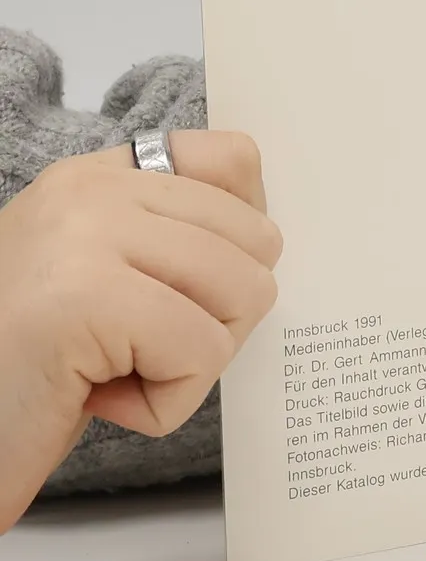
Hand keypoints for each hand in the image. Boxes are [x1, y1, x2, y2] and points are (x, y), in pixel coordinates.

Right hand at [0, 132, 280, 531]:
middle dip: (217, 317)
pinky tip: (99, 400)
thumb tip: (264, 240)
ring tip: (111, 373)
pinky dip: (167, 400)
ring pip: (241, 294)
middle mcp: (89, 191)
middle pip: (255, 239)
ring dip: (191, 362)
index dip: (238, 237)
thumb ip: (166, 239)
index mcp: (94, 177)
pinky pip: (202, 351)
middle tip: (136, 350)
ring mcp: (85, 237)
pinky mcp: (85, 299)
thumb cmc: (28, 375)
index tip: (189, 289)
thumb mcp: (97, 277)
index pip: (232, 160)